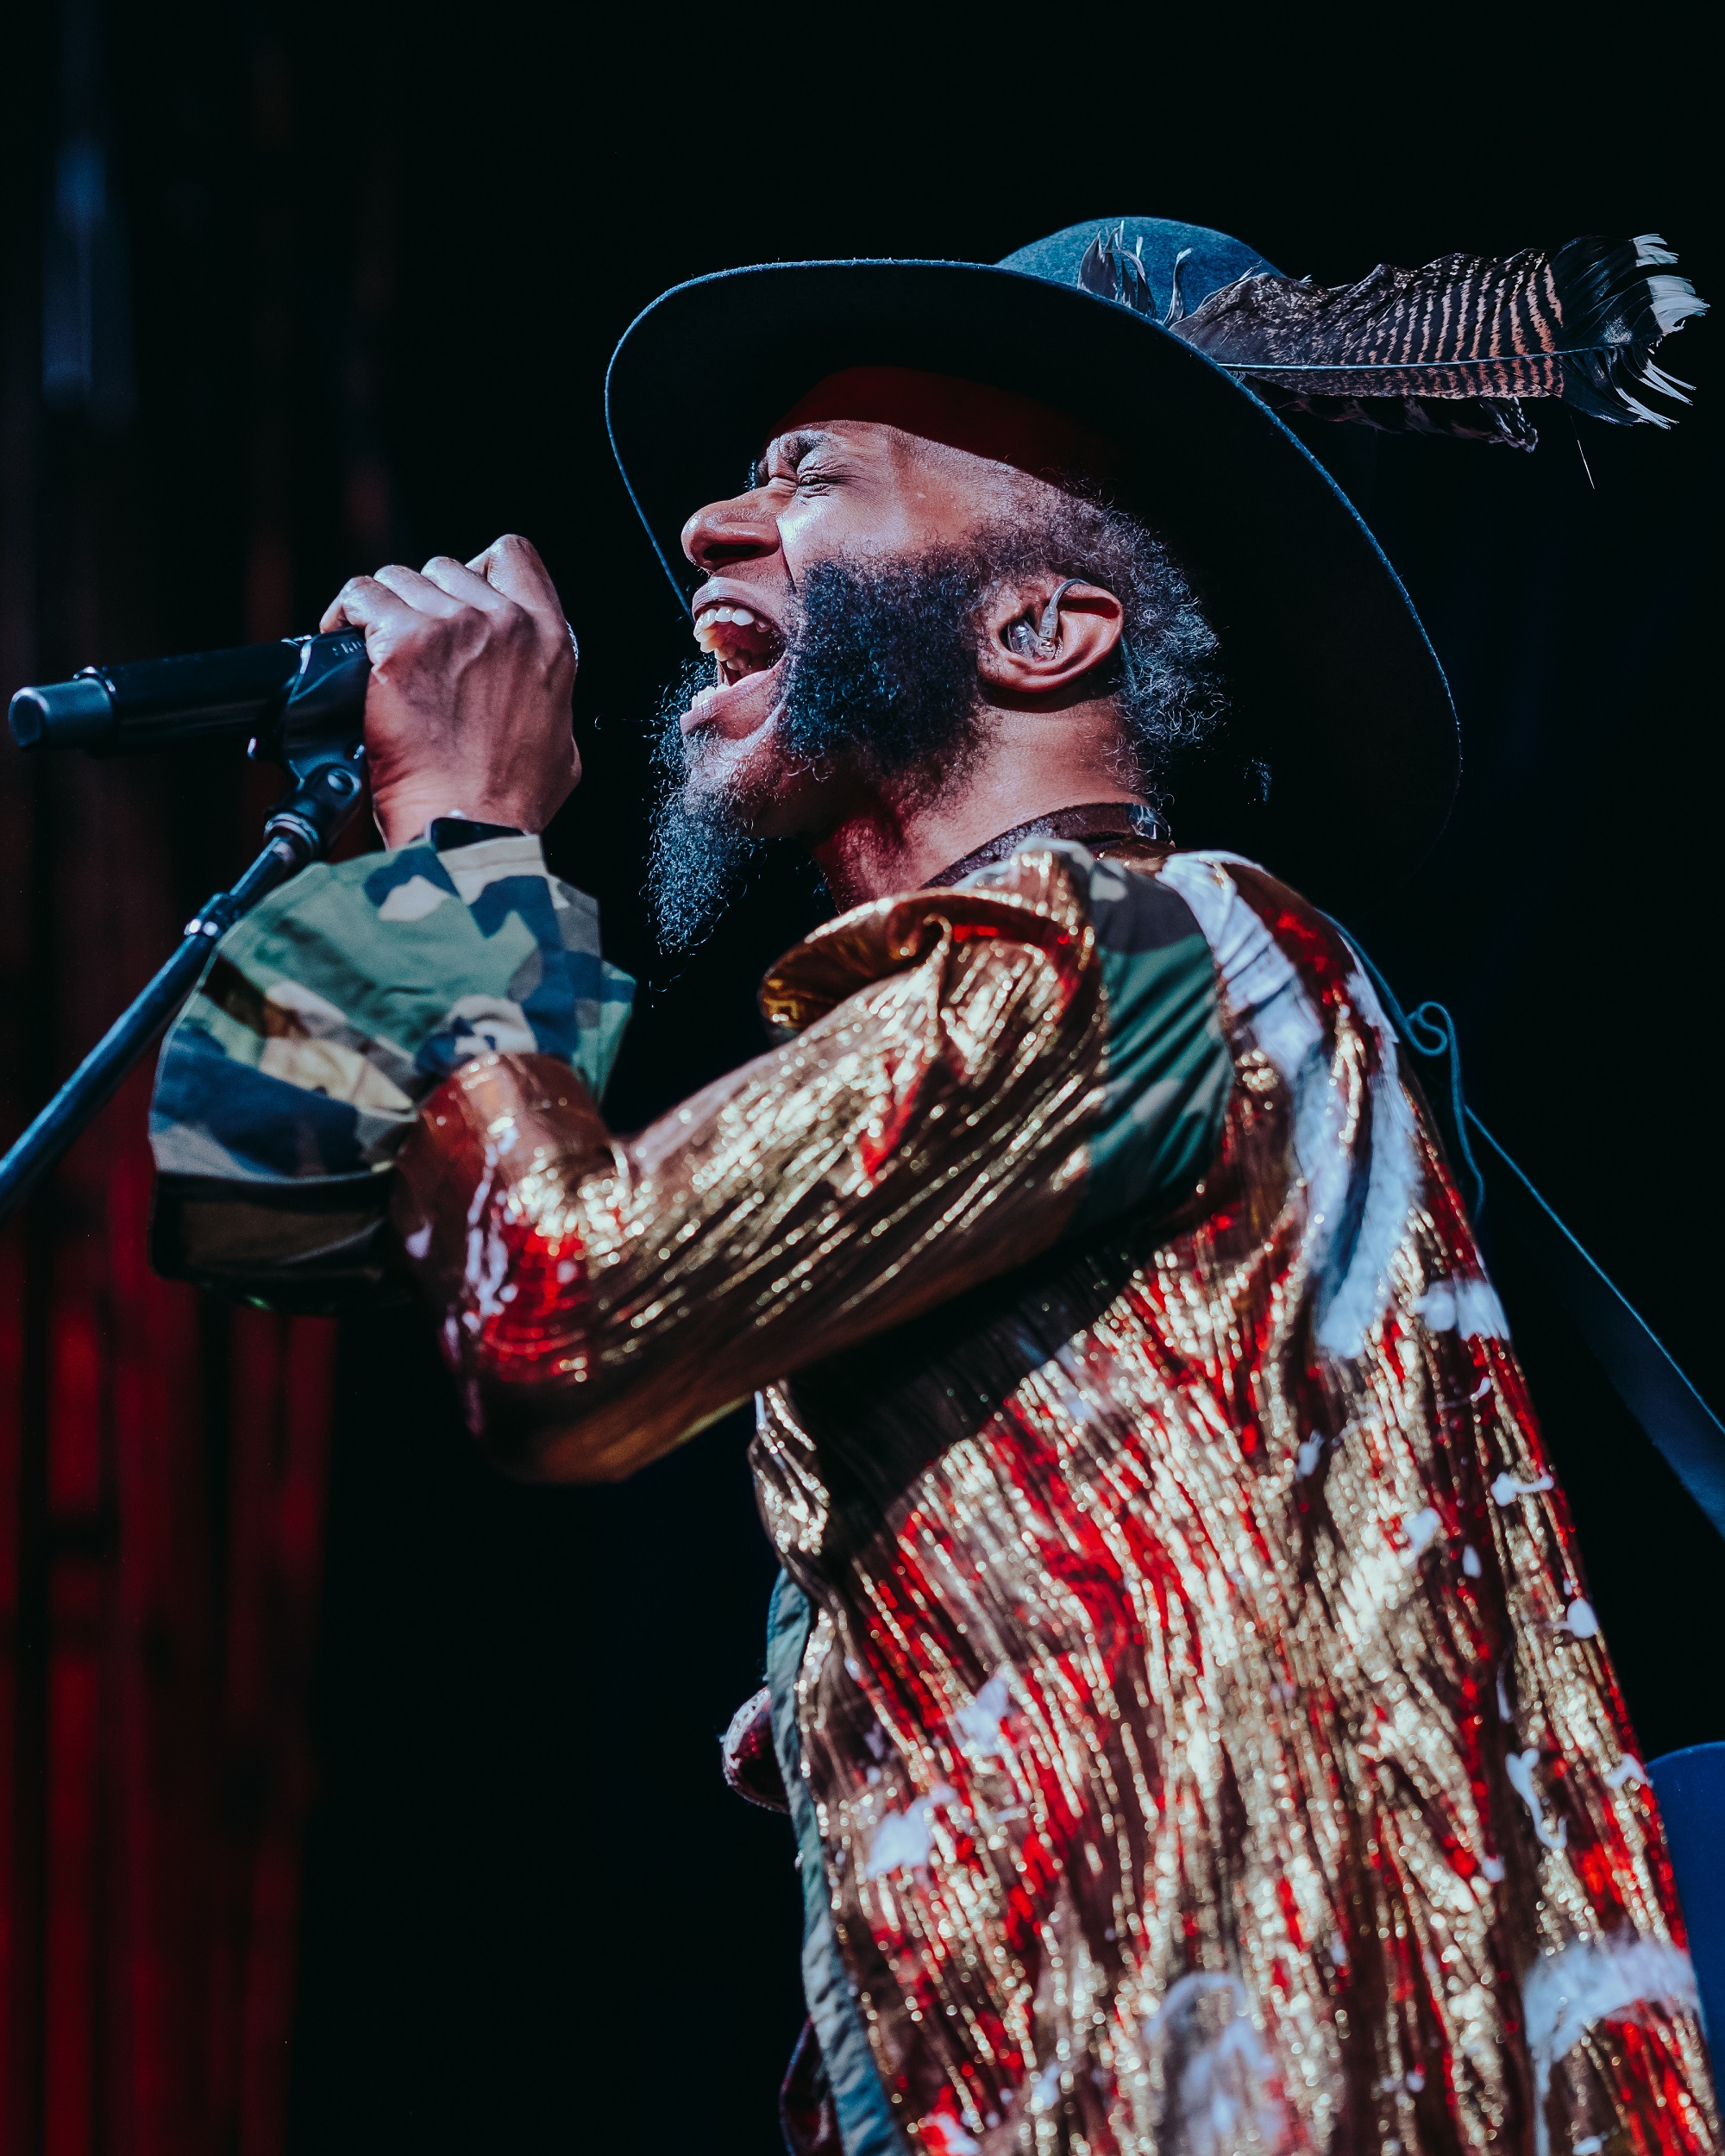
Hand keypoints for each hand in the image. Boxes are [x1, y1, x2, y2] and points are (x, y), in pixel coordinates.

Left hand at [319, 534, 580, 848]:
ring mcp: (452, 628)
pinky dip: (345, 614)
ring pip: (398, 580)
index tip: (457, 596)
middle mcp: (505, 623)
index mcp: (550, 641)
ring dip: (382, 610)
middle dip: (423, 601)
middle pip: (447, 569)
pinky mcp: (401, 644)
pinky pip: (360, 597)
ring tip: (372, 648)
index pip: (514, 556)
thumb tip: (530, 692)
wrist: (467, 830)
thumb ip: (547, 701)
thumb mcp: (561, 745)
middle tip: (409, 644)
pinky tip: (342, 641)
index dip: (479, 567)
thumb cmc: (508, 803)